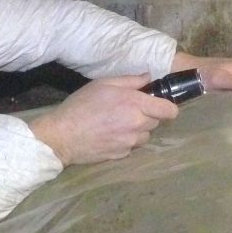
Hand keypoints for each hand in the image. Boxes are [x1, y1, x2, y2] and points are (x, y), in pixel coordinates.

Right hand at [27, 74, 177, 165]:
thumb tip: (148, 77)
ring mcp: (130, 143)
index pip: (169, 111)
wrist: (62, 136)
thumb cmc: (81, 104)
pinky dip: (126, 141)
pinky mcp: (122, 155)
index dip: (168, 107)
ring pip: (145, 136)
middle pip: (157, 122)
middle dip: (148, 115)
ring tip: (118, 123)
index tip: (159, 104)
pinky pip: (132, 146)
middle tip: (129, 110)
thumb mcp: (103, 84)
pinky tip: (110, 134)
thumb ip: (130, 80)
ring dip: (138, 130)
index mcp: (135, 104)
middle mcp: (137, 125)